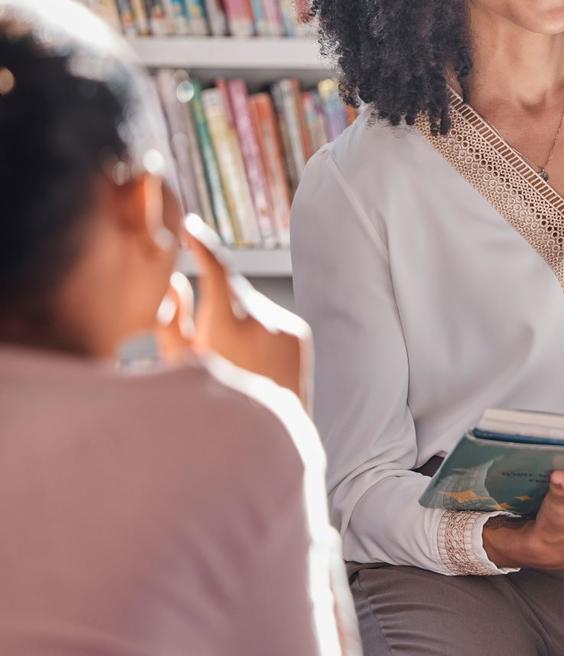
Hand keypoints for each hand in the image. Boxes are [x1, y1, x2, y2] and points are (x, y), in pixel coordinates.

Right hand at [155, 214, 311, 406]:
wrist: (270, 429)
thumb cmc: (215, 400)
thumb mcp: (183, 367)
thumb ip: (172, 322)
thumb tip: (176, 281)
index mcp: (231, 331)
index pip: (217, 271)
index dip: (202, 244)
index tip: (189, 226)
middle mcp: (264, 323)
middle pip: (231, 287)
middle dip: (213, 294)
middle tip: (203, 318)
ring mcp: (287, 326)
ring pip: (249, 304)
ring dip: (233, 320)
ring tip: (234, 360)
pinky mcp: (300, 332)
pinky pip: (268, 318)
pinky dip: (253, 330)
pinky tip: (253, 361)